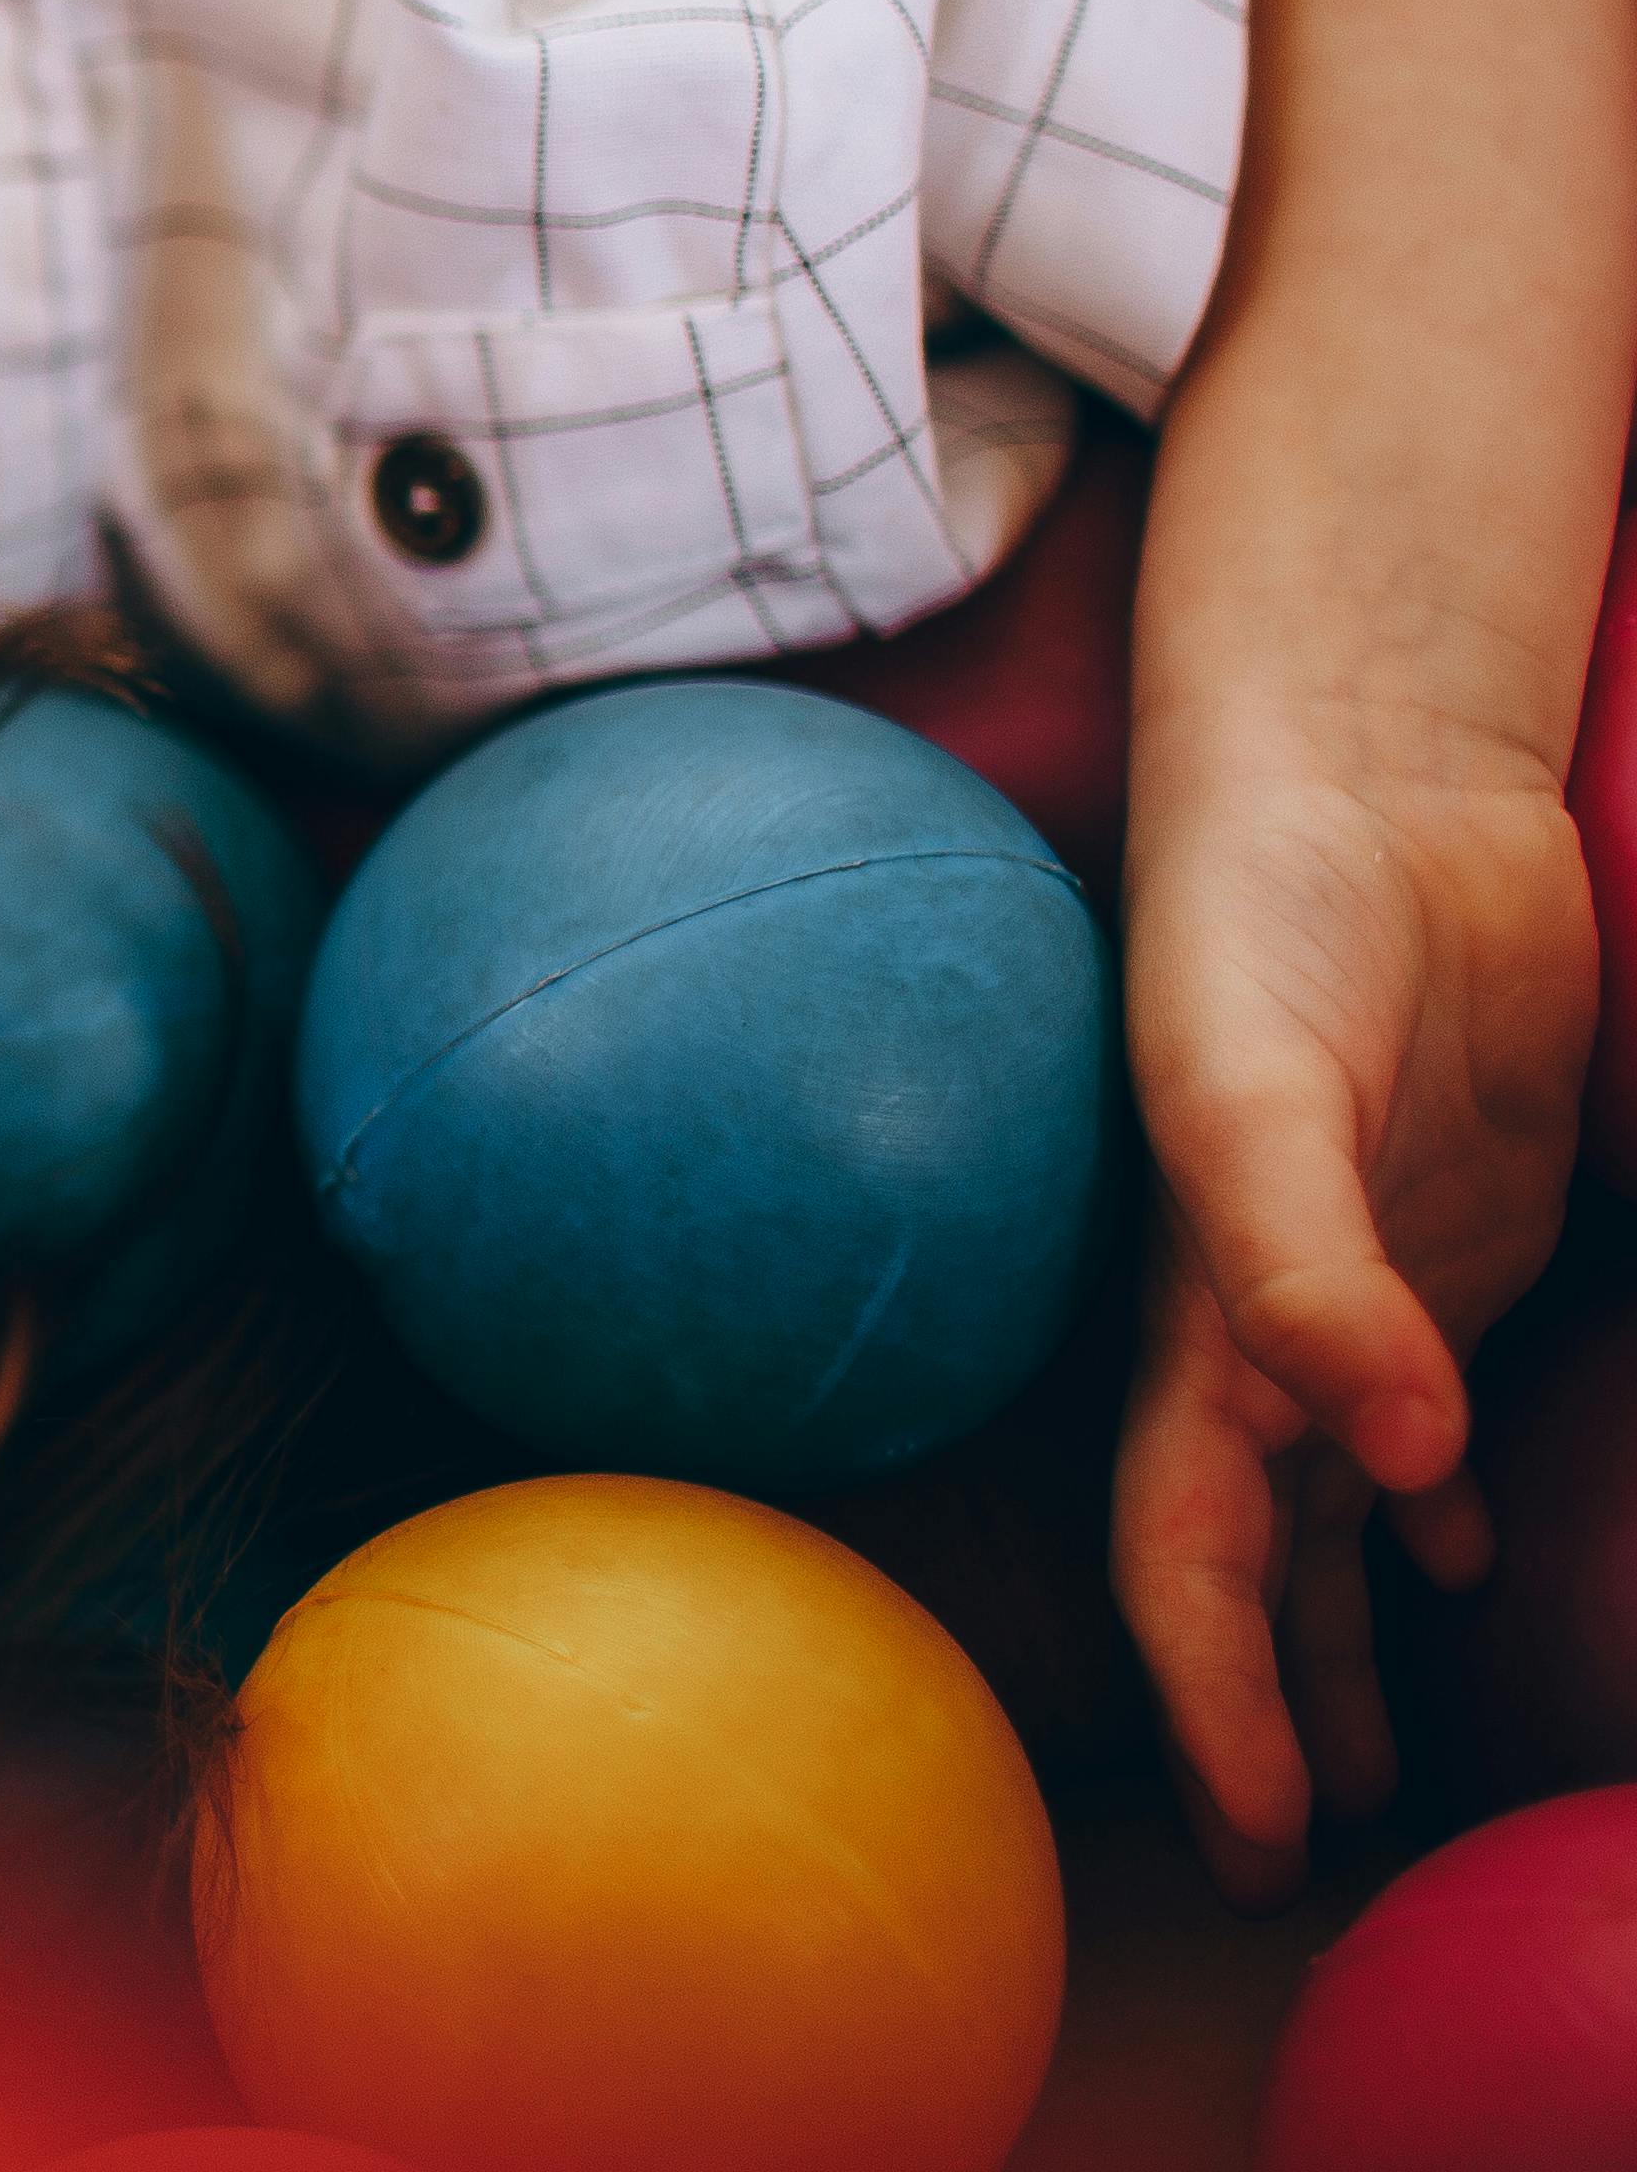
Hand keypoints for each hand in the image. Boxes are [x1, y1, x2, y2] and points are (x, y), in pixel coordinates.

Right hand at [1110, 733, 1593, 1903]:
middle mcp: (1263, 1330)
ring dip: (1344, 1650)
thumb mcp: (1257, 1079)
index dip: (1220, 1705)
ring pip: (1337, 1521)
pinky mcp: (1440, 1234)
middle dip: (1266, 1728)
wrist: (1358, 775)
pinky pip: (1415, 1417)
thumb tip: (1398, 1460)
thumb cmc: (1270, 911)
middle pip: (1252, 1571)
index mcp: (1197, 1320)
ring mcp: (1354, 1288)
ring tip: (1363, 1784)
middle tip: (1285, 1873)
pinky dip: (1424, 1507)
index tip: (1255, 1842)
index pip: (1195, 1558)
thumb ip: (1311, 1260)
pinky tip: (1454, 1561)